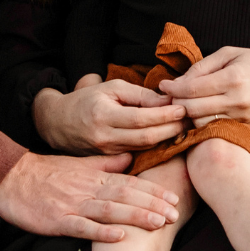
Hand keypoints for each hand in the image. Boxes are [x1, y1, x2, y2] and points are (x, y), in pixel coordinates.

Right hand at [0, 151, 180, 241]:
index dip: (153, 190)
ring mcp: (74, 205)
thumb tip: (131, 159)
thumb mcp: (79, 163)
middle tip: (176, 212)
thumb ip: (105, 163)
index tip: (174, 197)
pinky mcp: (59, 220)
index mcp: (94, 177)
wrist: (12, 177)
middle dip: (152, 204)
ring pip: (110, 210)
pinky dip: (101, 232)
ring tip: (158, 222)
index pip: (130, 182)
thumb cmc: (47, 172)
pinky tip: (119, 237)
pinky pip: (82, 227)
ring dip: (135, 216)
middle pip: (125, 196)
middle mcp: (88, 190)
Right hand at [32, 75, 187, 153]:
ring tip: (186, 129)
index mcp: (103, 115)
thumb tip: (166, 100)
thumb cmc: (87, 100)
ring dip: (167, 140)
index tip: (184, 108)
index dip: (165, 114)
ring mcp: (106, 153)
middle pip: (146, 137)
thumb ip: (138, 95)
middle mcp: (104, 137)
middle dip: (172, 129)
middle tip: (192, 121)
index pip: (141, 118)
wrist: (57, 124)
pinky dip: (154, 147)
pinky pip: (137, 155)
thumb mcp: (110, 89)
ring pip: (144, 149)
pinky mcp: (108, 162)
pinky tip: (169, 141)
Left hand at [159, 37, 249, 126]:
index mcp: (232, 78)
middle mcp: (237, 101)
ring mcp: (243, 117)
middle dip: (176, 104)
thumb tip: (179, 81)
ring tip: (182, 106)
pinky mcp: (247, 127)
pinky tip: (199, 115)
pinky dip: (204, 123)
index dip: (173, 88)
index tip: (163, 85)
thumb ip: (203, 67)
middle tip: (169, 98)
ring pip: (203, 123)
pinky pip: (218, 128)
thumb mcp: (230, 54)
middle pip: (193, 110)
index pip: (192, 89)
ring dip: (188, 116)